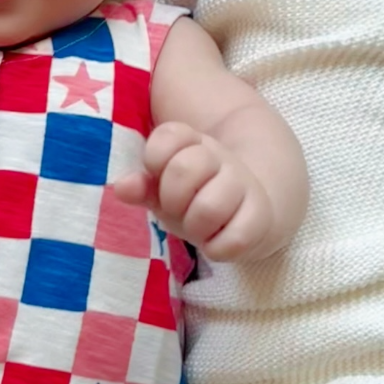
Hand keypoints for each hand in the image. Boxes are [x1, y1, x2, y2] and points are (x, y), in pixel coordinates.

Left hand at [114, 121, 274, 259]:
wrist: (249, 212)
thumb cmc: (195, 199)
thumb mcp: (164, 191)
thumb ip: (143, 188)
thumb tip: (122, 187)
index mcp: (193, 143)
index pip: (169, 136)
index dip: (155, 160)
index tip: (159, 175)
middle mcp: (220, 159)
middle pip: (185, 169)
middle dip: (172, 198)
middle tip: (178, 209)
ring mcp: (243, 185)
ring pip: (210, 206)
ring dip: (194, 225)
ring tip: (197, 228)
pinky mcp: (260, 218)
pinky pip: (236, 239)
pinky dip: (217, 248)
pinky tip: (213, 244)